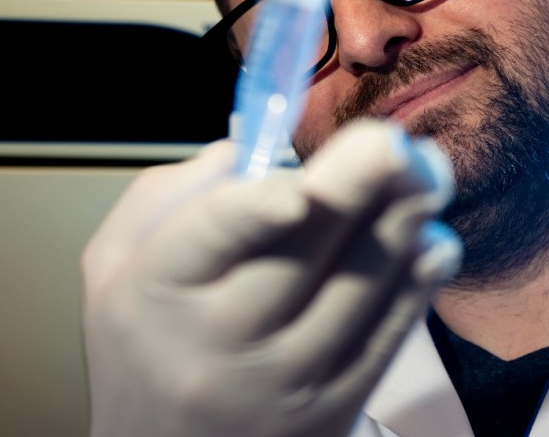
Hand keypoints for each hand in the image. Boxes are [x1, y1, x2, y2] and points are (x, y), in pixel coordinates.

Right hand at [81, 120, 461, 436]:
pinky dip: (417, 282)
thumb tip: (248, 149)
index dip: (253, 211)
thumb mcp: (115, 267)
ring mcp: (283, 381)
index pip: (208, 241)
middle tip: (395, 141)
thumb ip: (168, 196)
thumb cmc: (142, 345)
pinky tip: (433, 240)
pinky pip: (386, 337)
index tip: (297, 185)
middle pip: (301, 256)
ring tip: (428, 172)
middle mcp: (219, 342)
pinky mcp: (333, 408)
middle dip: (357, 188)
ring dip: (403, 221)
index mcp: (156, 290)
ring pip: (357, 289)